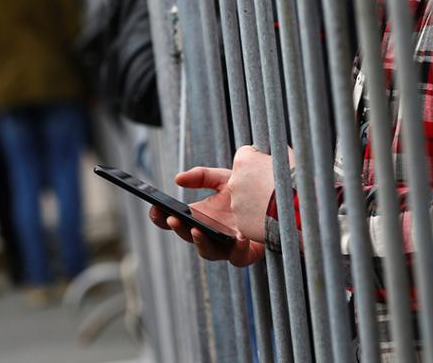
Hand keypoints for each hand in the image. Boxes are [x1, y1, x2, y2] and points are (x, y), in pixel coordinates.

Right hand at [148, 145, 284, 265]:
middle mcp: (210, 233)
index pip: (174, 221)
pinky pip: (238, 257)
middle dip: (178, 228)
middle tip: (172, 218)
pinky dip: (236, 249)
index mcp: (200, 217)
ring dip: (200, 242)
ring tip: (197, 229)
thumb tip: (178, 179)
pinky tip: (239, 238)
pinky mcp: (246, 253)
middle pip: (188, 236)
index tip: (154, 208)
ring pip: (208, 251)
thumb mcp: (224, 178)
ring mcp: (226, 245)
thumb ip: (201, 176)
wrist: (277, 202)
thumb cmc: (248, 192)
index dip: (160, 217)